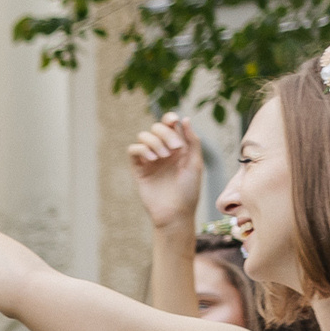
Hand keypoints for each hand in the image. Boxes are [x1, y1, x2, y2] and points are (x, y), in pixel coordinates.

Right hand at [129, 114, 203, 235]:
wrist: (175, 212)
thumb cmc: (189, 190)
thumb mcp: (195, 163)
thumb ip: (192, 141)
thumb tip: (184, 119)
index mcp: (178, 147)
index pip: (170, 125)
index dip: (169, 118)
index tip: (174, 120)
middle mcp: (163, 150)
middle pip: (157, 128)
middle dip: (165, 133)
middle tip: (175, 148)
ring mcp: (150, 159)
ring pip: (144, 136)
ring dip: (155, 142)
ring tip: (163, 157)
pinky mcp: (139, 168)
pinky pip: (134, 150)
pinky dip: (142, 149)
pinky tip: (153, 159)